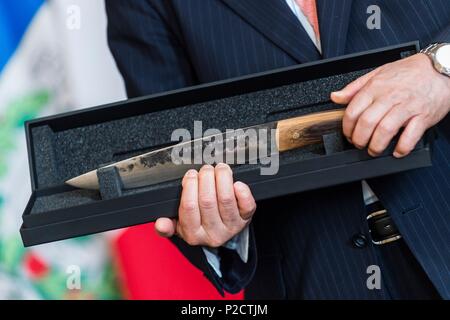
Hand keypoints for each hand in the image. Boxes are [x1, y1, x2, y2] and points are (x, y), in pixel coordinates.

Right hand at [155, 163, 255, 246]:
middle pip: (207, 201)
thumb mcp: (179, 226)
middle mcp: (213, 234)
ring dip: (222, 178)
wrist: (221, 232)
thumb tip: (160, 223)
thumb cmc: (199, 223)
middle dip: (205, 178)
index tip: (190, 174)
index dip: (190, 186)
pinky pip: (247, 205)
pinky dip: (242, 191)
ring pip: (226, 199)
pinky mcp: (246, 220)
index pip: (189, 207)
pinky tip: (236, 183)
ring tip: (219, 168)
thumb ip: (167, 225)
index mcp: (193, 234)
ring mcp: (231, 227)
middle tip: (205, 169)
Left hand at [331, 53, 449, 157]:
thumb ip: (354, 88)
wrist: (441, 67)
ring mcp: (408, 107)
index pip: (353, 111)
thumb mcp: (378, 73)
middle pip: (367, 123)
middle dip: (359, 139)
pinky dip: (402, 147)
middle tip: (359, 144)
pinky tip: (397, 151)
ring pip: (385, 130)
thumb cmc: (409, 72)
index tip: (348, 134)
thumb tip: (335, 97)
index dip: (347, 128)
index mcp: (376, 87)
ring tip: (374, 150)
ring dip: (376, 146)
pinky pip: (411, 136)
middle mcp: (390, 97)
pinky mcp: (424, 116)